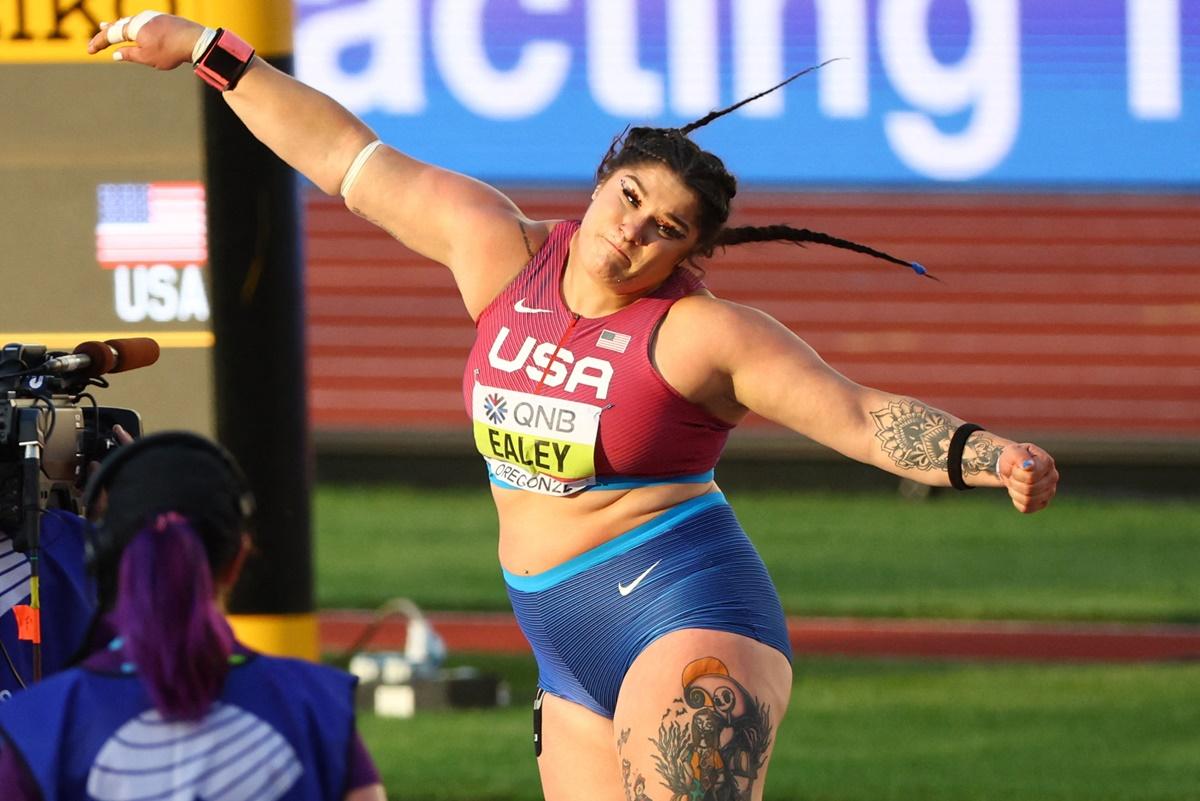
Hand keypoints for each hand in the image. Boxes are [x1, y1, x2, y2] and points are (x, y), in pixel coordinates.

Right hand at [86, 11, 204, 70]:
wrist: (195, 40)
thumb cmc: (171, 51)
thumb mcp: (147, 58)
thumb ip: (130, 55)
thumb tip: (116, 54)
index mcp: (133, 27)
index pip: (110, 34)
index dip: (98, 42)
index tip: (89, 50)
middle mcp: (140, 19)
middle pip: (119, 25)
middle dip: (106, 31)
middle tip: (98, 33)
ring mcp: (152, 17)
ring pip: (130, 22)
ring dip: (119, 26)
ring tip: (108, 26)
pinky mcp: (162, 19)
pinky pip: (142, 22)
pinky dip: (133, 26)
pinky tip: (134, 28)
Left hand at [997, 443, 1057, 513]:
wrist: (1011, 466)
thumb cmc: (1013, 457)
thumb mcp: (1013, 452)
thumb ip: (1020, 456)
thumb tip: (1029, 465)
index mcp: (1047, 462)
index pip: (1031, 476)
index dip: (1017, 473)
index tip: (1015, 466)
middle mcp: (1053, 477)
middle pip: (1030, 489)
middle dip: (1015, 482)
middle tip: (1013, 475)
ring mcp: (1050, 491)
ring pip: (1029, 500)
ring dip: (1015, 491)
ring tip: (1015, 482)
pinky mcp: (1043, 502)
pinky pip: (1027, 508)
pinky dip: (1017, 500)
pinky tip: (1017, 491)